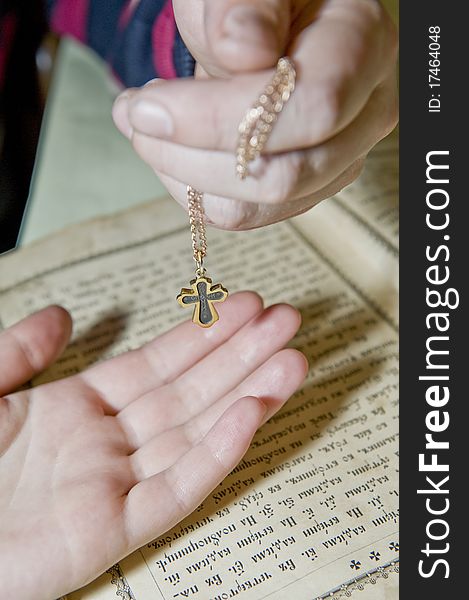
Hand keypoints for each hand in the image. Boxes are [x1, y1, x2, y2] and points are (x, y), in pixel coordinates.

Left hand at [0, 293, 305, 598]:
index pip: (158, 365)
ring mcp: (115, 486)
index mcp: (79, 409)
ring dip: (248, 395)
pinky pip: (177, 488)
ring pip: (196, 434)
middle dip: (242, 355)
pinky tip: (252, 413)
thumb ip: (19, 352)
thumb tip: (63, 314)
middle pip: (190, 393)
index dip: (202, 335)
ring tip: (292, 360)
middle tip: (287, 320)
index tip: (243, 306)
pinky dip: (218, 452)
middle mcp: (107, 444)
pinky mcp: (114, 531)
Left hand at [113, 0, 397, 229]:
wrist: (261, 28)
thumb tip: (244, 49)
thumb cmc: (252, 1)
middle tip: (137, 118)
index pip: (309, 106)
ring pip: (256, 207)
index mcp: (363, 47)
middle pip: (284, 174)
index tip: (150, 105)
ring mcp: (338, 160)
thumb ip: (246, 4)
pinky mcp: (304, 189)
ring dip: (185, 176)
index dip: (221, 118)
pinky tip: (174, 153)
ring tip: (148, 129)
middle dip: (192, 156)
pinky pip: (242, 215)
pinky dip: (194, 192)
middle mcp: (363, 115)